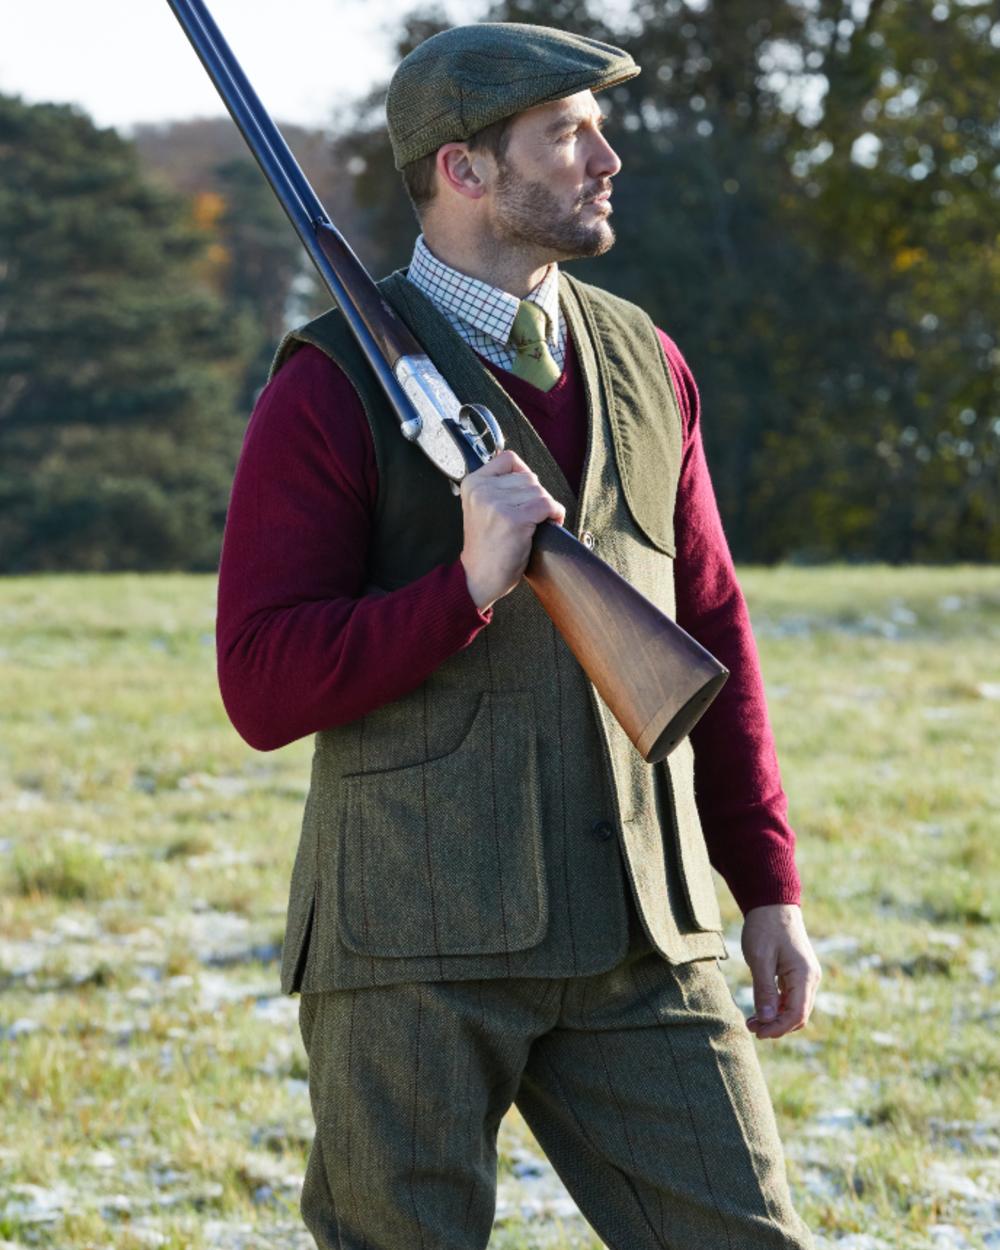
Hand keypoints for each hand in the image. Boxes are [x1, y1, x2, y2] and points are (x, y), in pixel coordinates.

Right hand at [459, 449, 565, 610]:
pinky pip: (547, 505)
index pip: (508, 459)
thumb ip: (497, 488)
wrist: (478, 578)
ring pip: (539, 491)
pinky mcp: (514, 520)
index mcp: (472, 484)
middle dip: (537, 495)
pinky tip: (551, 523)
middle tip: (535, 515)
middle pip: (528, 477)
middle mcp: (482, 491)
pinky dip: (555, 513)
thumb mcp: (481, 508)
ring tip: (540, 522)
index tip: (526, 493)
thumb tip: (529, 475)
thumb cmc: (485, 547)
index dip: (523, 473)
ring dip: (547, 507)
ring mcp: (497, 504)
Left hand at [741, 904, 821, 1040]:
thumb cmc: (765, 928)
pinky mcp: (798, 973)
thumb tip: (767, 1020)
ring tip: (752, 1021)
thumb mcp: (760, 959)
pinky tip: (761, 1008)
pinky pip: (791, 997)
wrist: (773, 904)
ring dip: (776, 1017)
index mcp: (804, 976)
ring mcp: (806, 976)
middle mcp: (810, 978)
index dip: (778, 1028)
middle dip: (776, 1026)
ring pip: (794, 1007)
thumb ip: (764, 990)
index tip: (758, 1032)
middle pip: (798, 1015)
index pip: (797, 1014)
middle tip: (751, 1027)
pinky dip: (777, 1006)